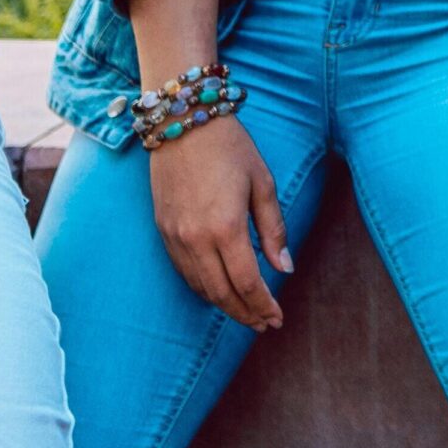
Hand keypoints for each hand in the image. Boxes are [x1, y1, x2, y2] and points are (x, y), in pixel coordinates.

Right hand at [147, 115, 292, 332]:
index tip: (278, 318)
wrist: (183, 123)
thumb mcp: (263, 183)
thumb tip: (284, 267)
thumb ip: (273, 229)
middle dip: (245, 314)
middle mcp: (195, 239)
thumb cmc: (231, 148)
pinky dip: (203, 288)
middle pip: (221, 294)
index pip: (246, 283)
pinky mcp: (163, 231)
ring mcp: (175, 237)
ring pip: (200, 287)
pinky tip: (220, 290)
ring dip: (224, 305)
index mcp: (225, 227)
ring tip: (247, 313)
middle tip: (264, 325)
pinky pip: (184, 272)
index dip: (263, 305)